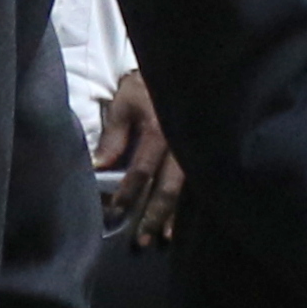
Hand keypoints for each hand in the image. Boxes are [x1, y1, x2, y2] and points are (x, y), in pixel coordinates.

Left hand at [94, 73, 183, 245]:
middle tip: (142, 240)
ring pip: (186, 189)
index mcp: (159, 130)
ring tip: (165, 237)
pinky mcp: (207, 150)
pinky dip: (192, 203)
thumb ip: (114, 135)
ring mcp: (197, 148)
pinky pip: (200, 181)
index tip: (115, 213)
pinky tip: (186, 221)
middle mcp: (181, 143)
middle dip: (153, 215)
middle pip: (167, 187)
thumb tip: (100, 166)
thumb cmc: (147, 82)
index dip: (127, 194)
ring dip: (174, 215)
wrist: (185, 67)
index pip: (141, 171)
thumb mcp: (125, 102)